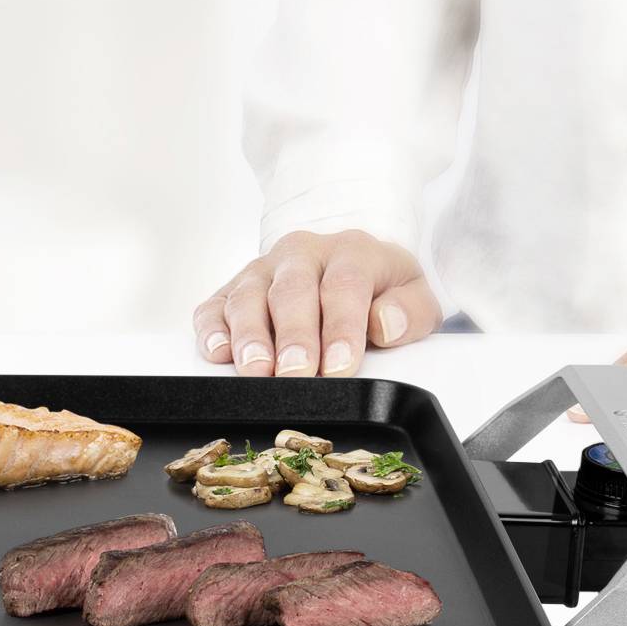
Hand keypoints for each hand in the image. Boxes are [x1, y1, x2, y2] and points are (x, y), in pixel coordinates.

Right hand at [194, 229, 439, 379]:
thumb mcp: (415, 296)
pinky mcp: (232, 290)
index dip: (341, 327)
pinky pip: (214, 306)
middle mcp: (301, 253)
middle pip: (293, 290)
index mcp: (350, 251)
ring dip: (250, 335)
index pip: (344, 285)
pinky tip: (217, 352)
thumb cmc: (382, 290)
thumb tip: (385, 324)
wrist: (349, 263)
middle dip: (294, 336)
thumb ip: (411, 311)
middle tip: (296, 375)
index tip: (341, 367)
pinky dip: (212, 329)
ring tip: (256, 371)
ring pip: (248, 296)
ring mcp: (262, 270)